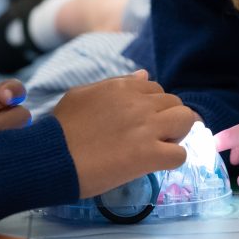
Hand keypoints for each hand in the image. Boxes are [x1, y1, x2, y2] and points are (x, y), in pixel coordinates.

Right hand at [52, 70, 195, 198]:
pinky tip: (157, 163)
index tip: (142, 119)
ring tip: (161, 145)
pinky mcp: (149, 155)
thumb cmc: (61, 127)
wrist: (52, 156)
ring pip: (186, 121)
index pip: (156, 88)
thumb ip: (116, 83)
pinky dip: (172, 159)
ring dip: (178, 133)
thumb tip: (144, 75)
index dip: (152, 105)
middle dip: (168, 117)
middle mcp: (140, 104)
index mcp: (123, 87)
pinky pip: (180, 154)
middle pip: (175, 103)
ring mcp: (147, 129)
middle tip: (153, 134)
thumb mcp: (83, 94)